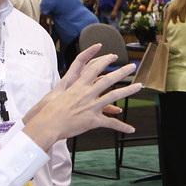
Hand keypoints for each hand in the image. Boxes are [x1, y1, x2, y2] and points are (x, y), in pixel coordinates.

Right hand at [23, 44, 141, 150]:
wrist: (47, 124)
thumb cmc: (50, 110)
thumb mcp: (59, 93)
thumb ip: (70, 88)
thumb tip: (74, 85)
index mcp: (78, 86)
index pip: (93, 69)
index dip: (104, 61)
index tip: (112, 56)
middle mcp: (86, 94)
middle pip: (107, 79)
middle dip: (121, 72)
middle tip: (131, 66)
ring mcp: (91, 106)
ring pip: (114, 96)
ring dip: (128, 90)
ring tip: (139, 86)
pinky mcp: (93, 120)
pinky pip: (110, 123)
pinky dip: (121, 126)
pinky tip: (131, 129)